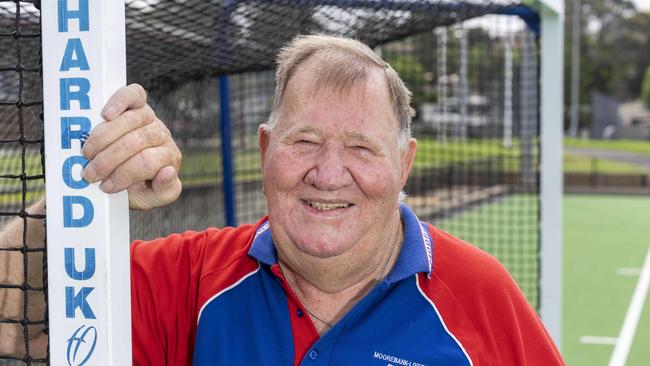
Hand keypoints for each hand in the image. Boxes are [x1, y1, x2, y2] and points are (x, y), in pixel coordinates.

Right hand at [82, 84, 181, 209]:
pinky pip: (133, 94)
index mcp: (169, 157)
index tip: (106, 186)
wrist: (125, 174)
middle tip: (90, 174)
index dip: (124, 174)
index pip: (147, 161)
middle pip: (135, 141)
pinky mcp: (137, 103)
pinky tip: (105, 114)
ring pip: (129, 121)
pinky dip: (119, 101)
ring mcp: (150, 117)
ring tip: (87, 154)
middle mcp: (161, 135)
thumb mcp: (152, 198)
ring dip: (102, 139)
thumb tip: (168, 171)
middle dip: (108, 160)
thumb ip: (165, 191)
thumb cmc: (139, 186)